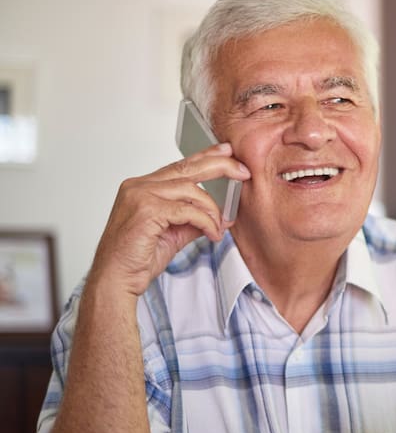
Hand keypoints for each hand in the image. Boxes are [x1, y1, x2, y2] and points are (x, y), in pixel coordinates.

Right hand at [89, 143, 250, 296]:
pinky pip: (187, 211)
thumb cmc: (137, 258)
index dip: (205, 157)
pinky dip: (205, 222)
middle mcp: (139, 186)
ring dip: (212, 209)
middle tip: (242, 171)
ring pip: (190, 190)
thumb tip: (221, 216)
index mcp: (142, 187)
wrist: (116, 279)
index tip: (226, 153)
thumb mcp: (174, 234)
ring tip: (218, 227)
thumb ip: (194, 220)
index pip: (180, 166)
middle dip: (220, 166)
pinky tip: (212, 234)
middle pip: (187, 168)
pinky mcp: (147, 211)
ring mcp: (140, 196)